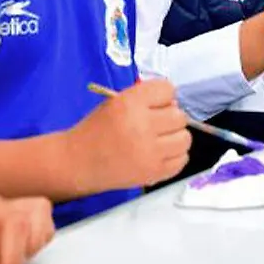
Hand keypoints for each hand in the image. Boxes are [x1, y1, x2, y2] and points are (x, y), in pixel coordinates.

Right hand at [68, 79, 189, 191]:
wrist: (78, 162)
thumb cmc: (97, 129)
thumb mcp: (115, 103)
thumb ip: (144, 99)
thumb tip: (174, 105)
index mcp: (130, 104)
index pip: (167, 90)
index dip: (163, 96)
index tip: (155, 104)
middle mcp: (143, 126)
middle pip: (179, 116)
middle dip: (170, 118)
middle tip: (156, 124)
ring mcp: (150, 153)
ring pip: (185, 139)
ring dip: (176, 137)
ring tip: (160, 140)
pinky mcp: (154, 173)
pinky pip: (182, 160)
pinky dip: (175, 156)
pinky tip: (160, 154)